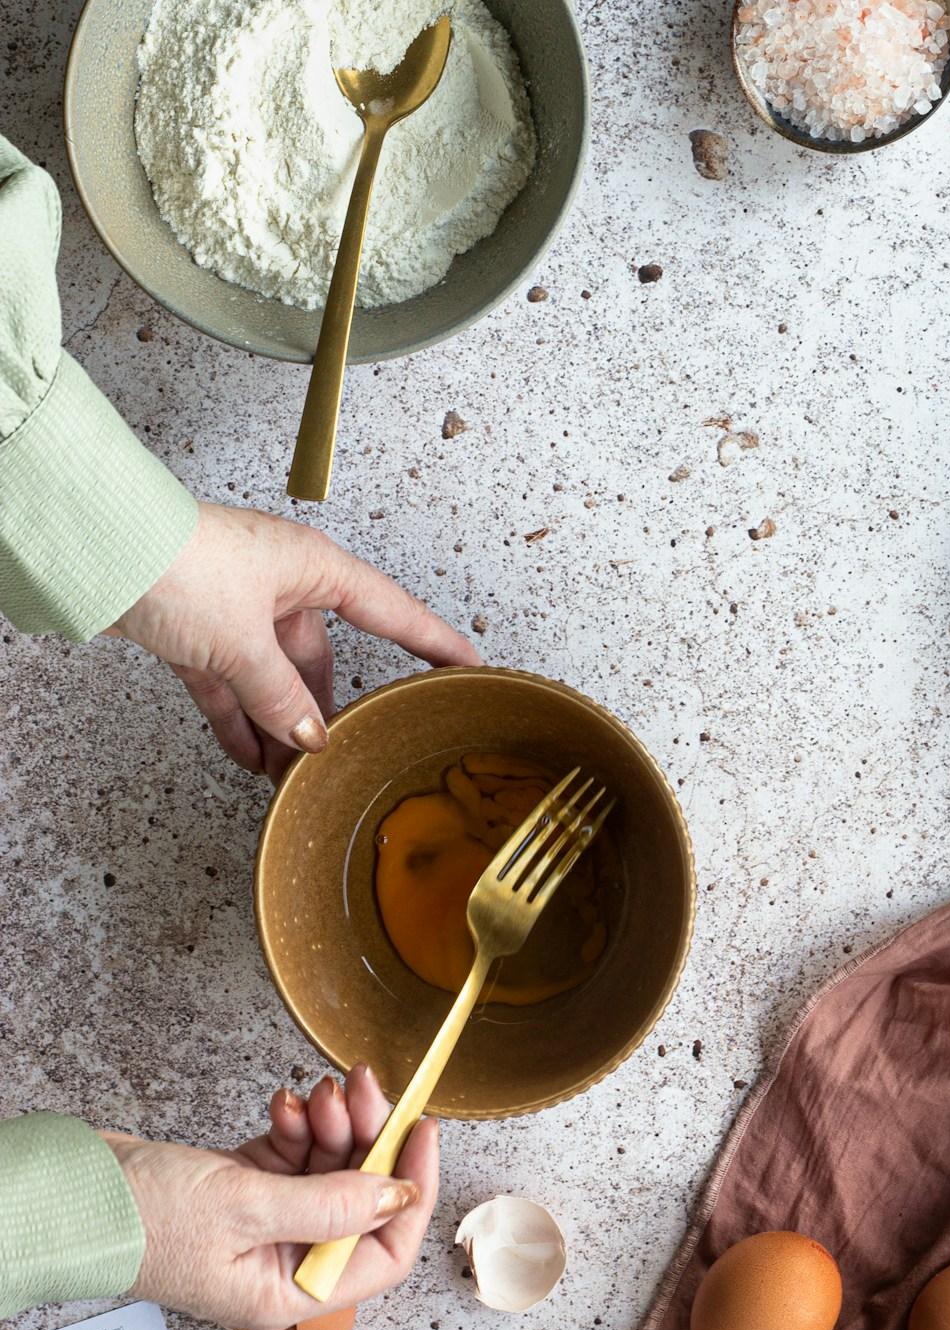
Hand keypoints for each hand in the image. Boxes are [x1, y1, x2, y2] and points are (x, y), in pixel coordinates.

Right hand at [105, 1065, 438, 1329]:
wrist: (72, 1194)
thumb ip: (331, 1202)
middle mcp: (285, 1259)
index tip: (422, 1132)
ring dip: (334, 1121)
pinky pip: (297, 1150)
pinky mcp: (248, 1185)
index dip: (412, 1190)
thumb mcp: (246, 1207)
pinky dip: (299, 1123)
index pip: (384, 1251)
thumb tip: (399, 1194)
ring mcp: (267, 1220)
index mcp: (290, 1290)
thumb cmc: (142, 1218)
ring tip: (321, 1091)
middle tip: (363, 1087)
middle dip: (369, 1136)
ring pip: (332, 1164)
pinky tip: (285, 1104)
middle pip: (361, 1197)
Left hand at [107, 502, 479, 779]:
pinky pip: (232, 683)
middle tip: (344, 753)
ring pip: (273, 677)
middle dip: (325, 712)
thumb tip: (309, 739)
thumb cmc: (175, 563)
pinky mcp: (198, 628)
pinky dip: (239, 719)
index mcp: (314, 568)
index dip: (434, 642)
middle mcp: (283, 585)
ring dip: (278, 725)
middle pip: (321, 659)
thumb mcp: (242, 643)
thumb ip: (280, 698)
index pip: (393, 612)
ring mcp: (238, 608)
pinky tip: (248, 757)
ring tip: (288, 774)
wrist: (95, 548)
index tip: (468, 665)